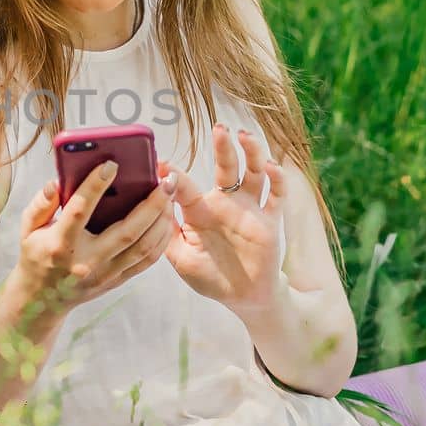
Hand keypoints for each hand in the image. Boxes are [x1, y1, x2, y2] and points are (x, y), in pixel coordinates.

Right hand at [10, 160, 179, 317]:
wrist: (42, 300)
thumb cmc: (36, 255)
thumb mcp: (28, 228)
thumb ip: (41, 203)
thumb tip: (58, 182)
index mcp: (60, 244)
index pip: (80, 210)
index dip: (95, 186)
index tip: (112, 164)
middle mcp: (86, 261)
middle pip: (127, 231)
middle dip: (151, 203)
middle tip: (167, 180)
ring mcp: (104, 273)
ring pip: (143, 247)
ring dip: (162, 220)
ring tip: (171, 195)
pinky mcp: (116, 281)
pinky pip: (146, 261)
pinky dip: (161, 239)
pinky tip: (167, 219)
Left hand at [160, 123, 286, 315]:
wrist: (244, 297)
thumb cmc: (210, 276)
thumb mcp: (181, 258)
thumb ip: (166, 234)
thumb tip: (149, 208)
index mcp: (200, 211)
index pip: (186, 187)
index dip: (174, 175)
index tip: (162, 162)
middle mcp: (226, 204)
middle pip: (226, 167)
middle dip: (223, 147)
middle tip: (219, 128)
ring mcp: (249, 210)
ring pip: (253, 173)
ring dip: (252, 153)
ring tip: (245, 136)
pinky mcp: (270, 221)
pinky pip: (276, 196)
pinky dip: (277, 180)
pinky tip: (271, 168)